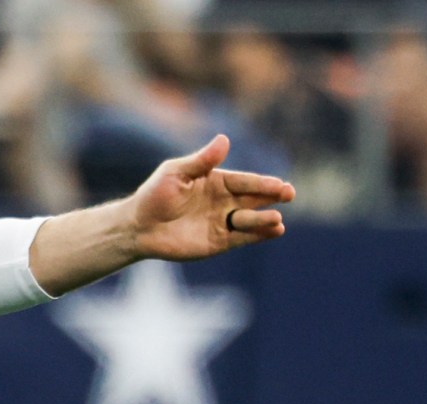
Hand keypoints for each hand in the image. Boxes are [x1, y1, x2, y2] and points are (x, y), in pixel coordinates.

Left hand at [124, 134, 291, 261]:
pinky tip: (274, 231)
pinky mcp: (217, 242)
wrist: (138, 226)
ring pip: (251, 219)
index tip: (280, 185)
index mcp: (217, 181)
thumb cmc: (155, 195)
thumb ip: (202, 160)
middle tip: (289, 194)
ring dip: (265, 219)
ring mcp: (222, 222)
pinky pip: (242, 238)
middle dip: (273, 196)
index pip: (245, 181)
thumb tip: (224, 139)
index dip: (263, 183)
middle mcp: (224, 201)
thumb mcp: (177, 172)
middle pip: (255, 198)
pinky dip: (258, 235)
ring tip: (277, 219)